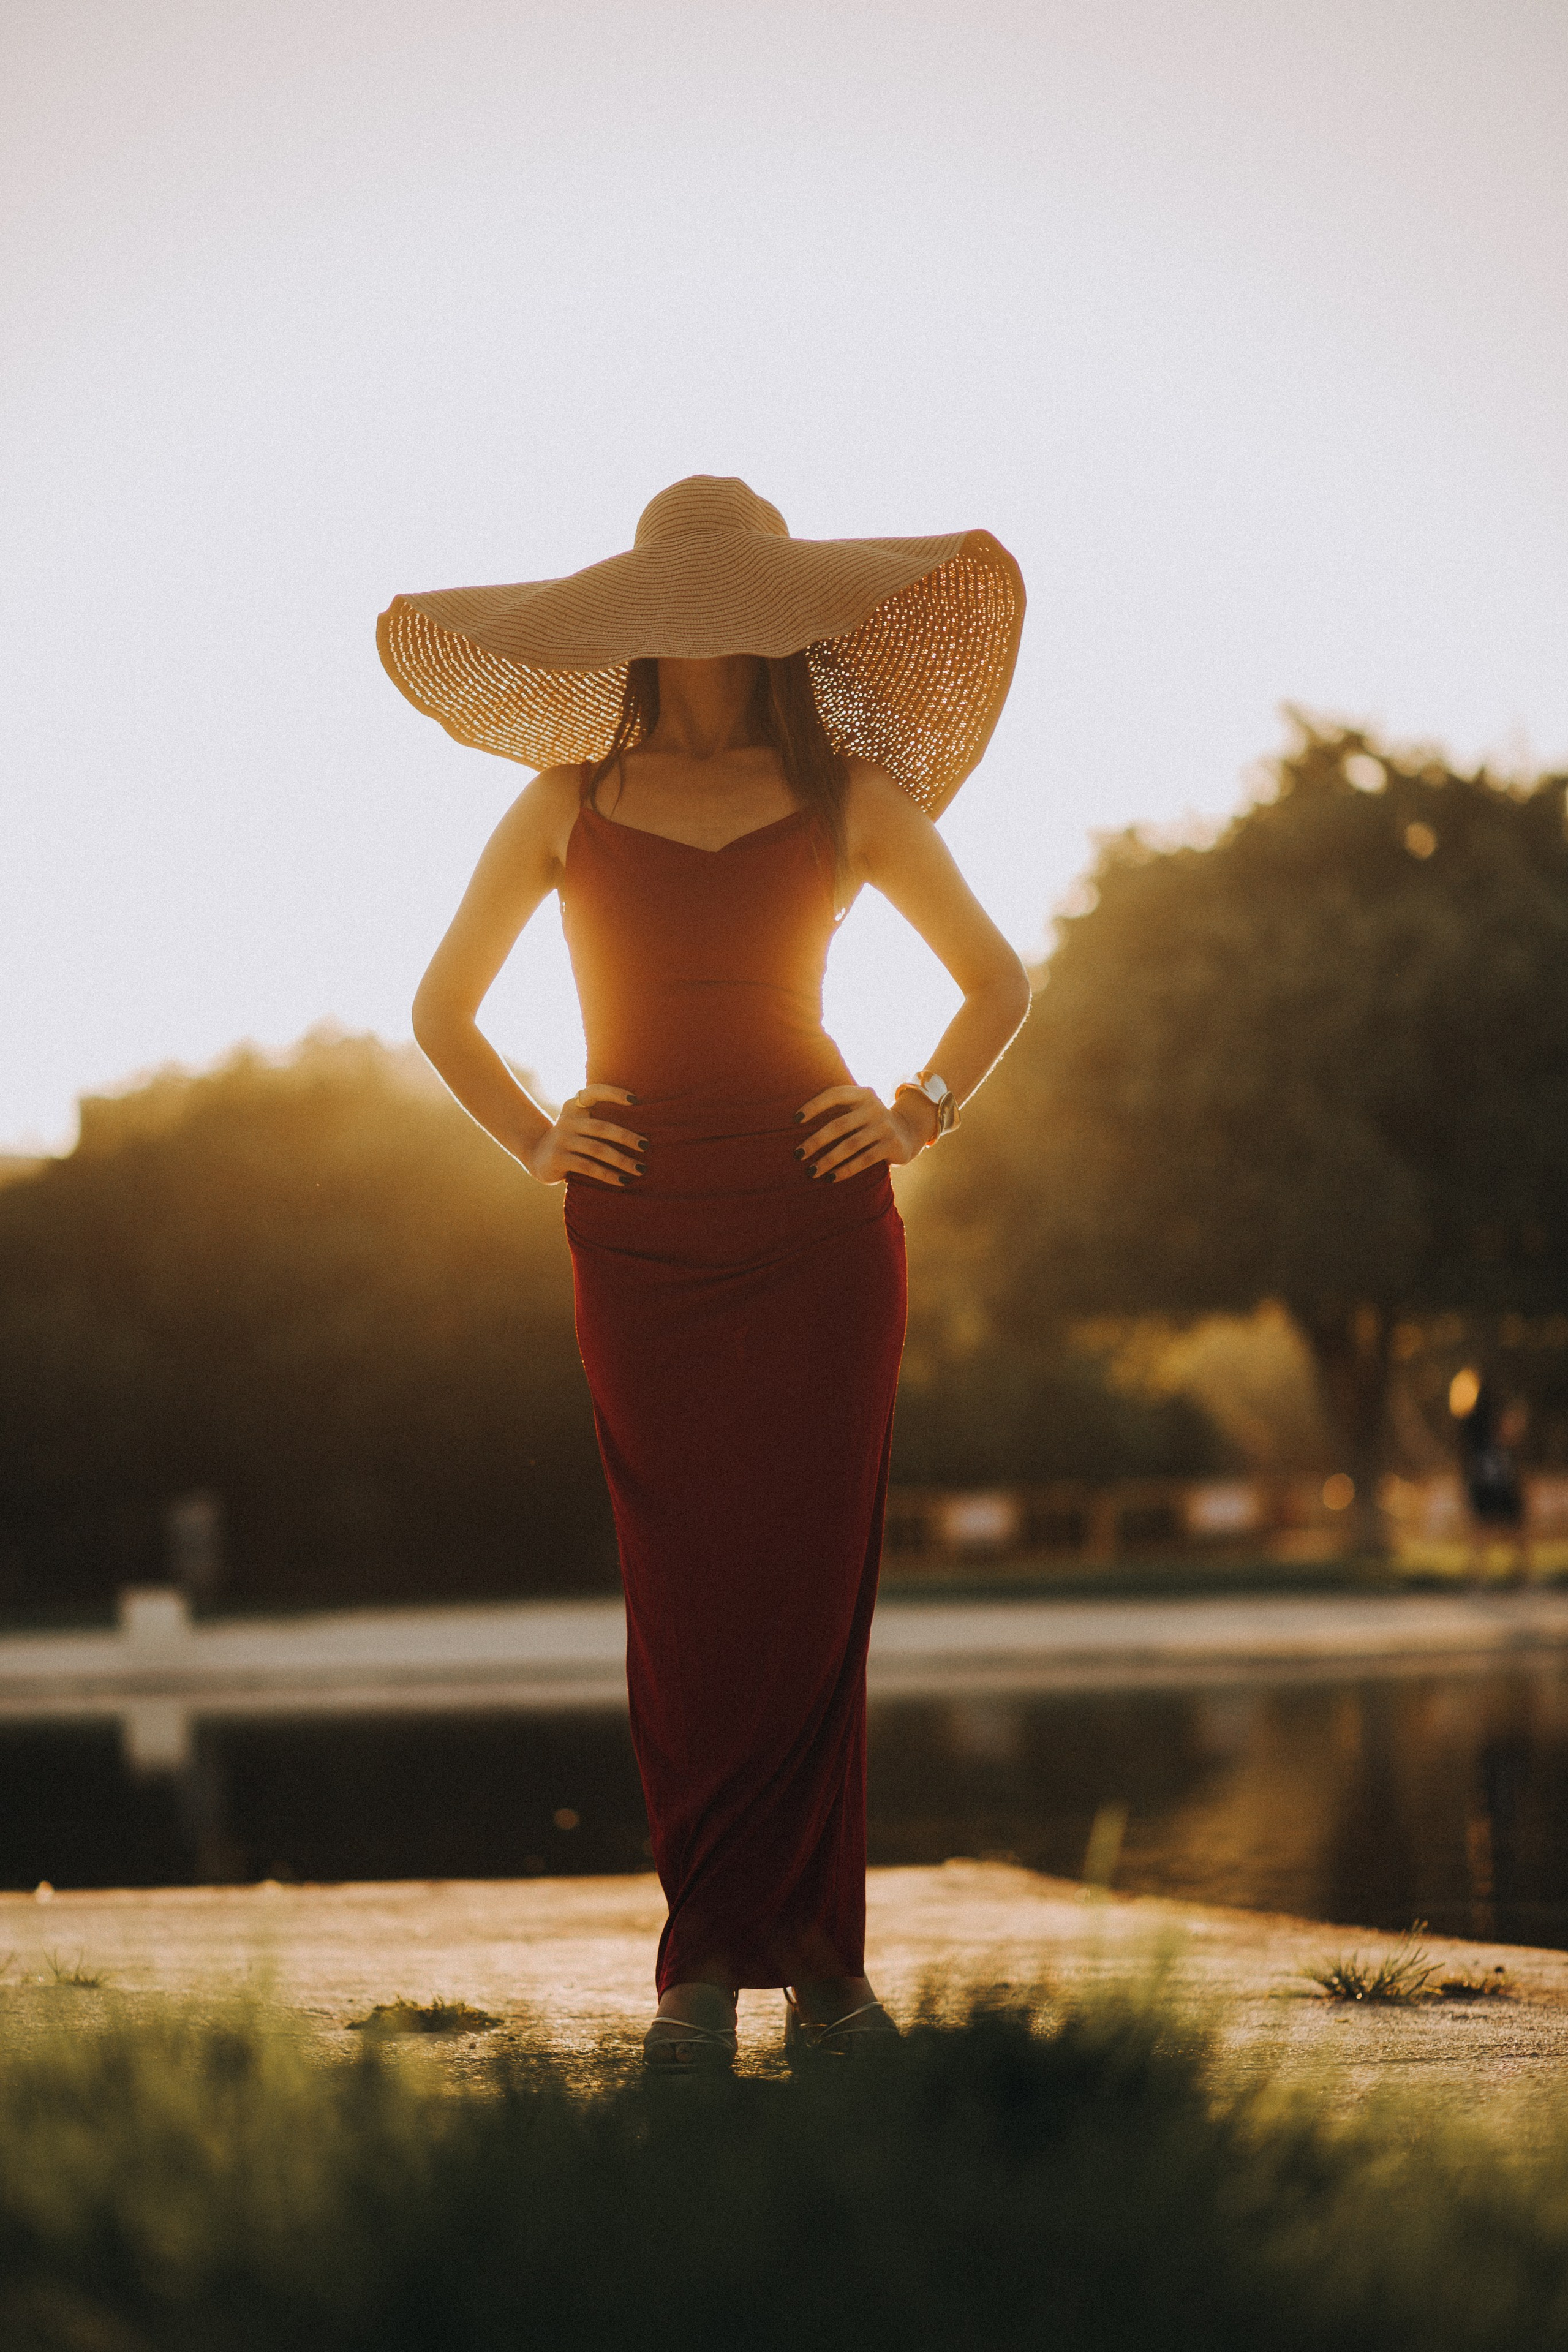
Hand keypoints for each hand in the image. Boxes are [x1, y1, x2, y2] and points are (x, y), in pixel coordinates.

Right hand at [525, 1084, 645, 1186]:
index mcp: (574, 1106)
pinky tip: (623, 1181)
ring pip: (598, 1150)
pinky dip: (608, 1175)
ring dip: (622, 1161)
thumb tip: (641, 1129)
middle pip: (602, 1127)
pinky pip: (589, 1167)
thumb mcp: (579, 1123)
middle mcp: (567, 1120)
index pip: (594, 1092)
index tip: (636, 1100)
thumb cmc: (570, 1139)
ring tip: (640, 1169)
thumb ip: (598, 1119)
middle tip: (646, 1145)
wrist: (537, 1156)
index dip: (614, 1093)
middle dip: (627, 1137)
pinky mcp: (559, 1159)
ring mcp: (561, 1139)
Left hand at [794, 1083, 936, 1180]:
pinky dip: (845, 1170)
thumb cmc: (870, 1121)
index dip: (814, 1105)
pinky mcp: (892, 1145)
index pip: (835, 1094)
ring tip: (811, 1172)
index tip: (794, 1120)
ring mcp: (885, 1126)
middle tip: (798, 1154)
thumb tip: (797, 1124)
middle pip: (839, 1124)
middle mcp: (875, 1107)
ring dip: (827, 1160)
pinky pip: (864, 1160)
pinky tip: (831, 1178)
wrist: (908, 1131)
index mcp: (863, 1094)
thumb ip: (839, 1109)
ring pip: (850, 1145)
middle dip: (816, 1141)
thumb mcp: (859, 1108)